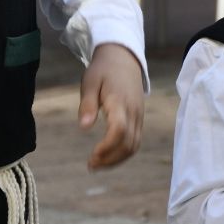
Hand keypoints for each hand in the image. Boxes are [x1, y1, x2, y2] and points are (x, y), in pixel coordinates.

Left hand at [79, 43, 144, 170]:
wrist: (123, 58)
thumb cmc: (103, 70)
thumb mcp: (90, 82)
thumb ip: (87, 104)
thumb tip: (83, 127)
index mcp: (120, 101)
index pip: (119, 130)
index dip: (107, 147)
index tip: (92, 155)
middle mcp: (133, 111)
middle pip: (128, 143)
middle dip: (110, 159)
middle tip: (91, 166)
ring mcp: (139, 116)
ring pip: (134, 145)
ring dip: (117, 160)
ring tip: (97, 165)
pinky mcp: (139, 119)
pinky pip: (135, 141)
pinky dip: (123, 153)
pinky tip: (108, 156)